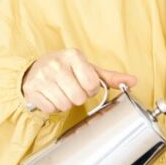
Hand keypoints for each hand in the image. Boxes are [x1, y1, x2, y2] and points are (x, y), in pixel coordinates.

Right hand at [21, 48, 136, 113]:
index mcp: (73, 55)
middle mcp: (56, 64)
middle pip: (78, 97)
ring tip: (62, 92)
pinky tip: (51, 96)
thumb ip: (111, 77)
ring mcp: (42, 76)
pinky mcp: (32, 89)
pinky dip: (53, 107)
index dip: (90, 89)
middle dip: (78, 97)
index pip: (92, 84)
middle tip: (72, 89)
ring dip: (66, 103)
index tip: (84, 84)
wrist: (36, 68)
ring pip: (64, 104)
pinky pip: (50, 109)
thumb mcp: (89, 69)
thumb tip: (134, 82)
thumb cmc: (67, 69)